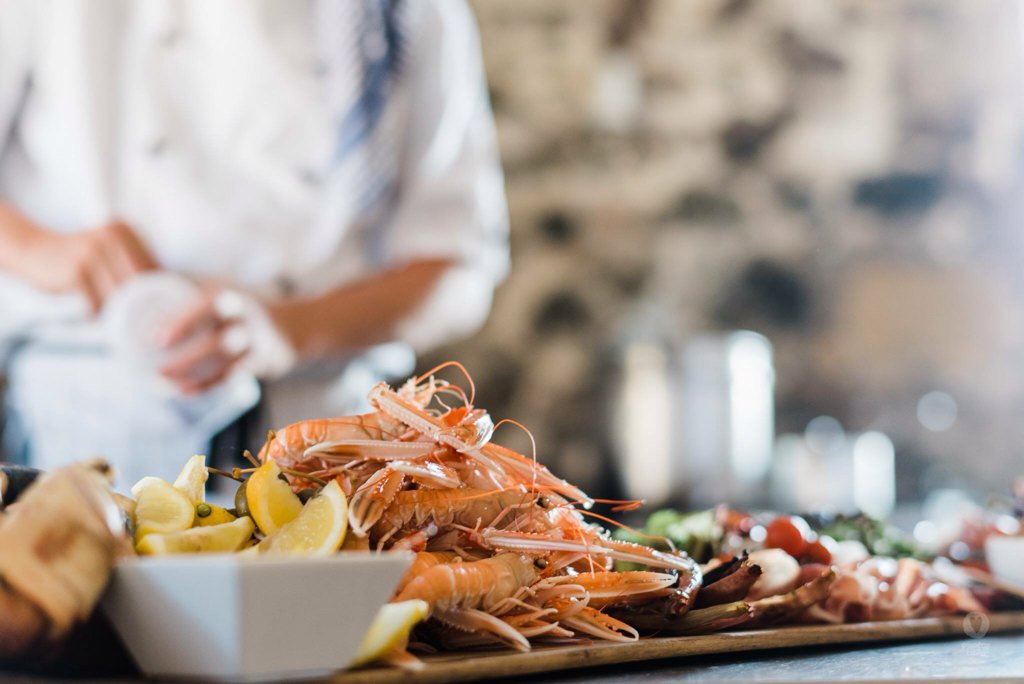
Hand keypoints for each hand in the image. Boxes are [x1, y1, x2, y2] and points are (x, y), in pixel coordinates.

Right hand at [11, 219, 156, 313]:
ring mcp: (92, 253)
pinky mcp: (76, 271)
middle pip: (140, 281)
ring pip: (121, 294)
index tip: (161, 307)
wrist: (34, 249)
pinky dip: (98, 313)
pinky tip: (96, 314)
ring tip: (122, 321)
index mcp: (124, 231)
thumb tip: (174, 289)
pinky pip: (98, 303)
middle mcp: (110, 237)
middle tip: (144, 321)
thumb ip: (136, 264)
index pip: (153, 266)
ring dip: (121, 312)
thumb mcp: (110, 250)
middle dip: (143, 304)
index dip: (159, 290)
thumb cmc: (81, 258)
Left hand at [157, 286, 296, 393]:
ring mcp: (261, 339)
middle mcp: (249, 314)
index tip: (154, 338)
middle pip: (216, 337)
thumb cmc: (243, 311)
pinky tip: (185, 391)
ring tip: (163, 383)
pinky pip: (235, 374)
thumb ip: (188, 295)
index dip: (181, 321)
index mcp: (232, 294)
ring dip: (193, 373)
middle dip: (187, 356)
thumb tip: (135, 286)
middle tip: (155, 369)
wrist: (297, 325)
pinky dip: (208, 384)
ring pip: (224, 360)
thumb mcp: (222, 295)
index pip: (206, 305)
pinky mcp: (270, 359)